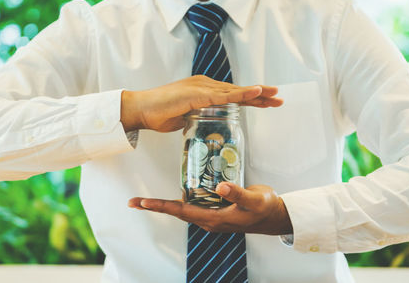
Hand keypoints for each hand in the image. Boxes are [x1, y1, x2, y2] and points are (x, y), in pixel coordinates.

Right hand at [120, 75, 282, 131]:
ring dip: (256, 93)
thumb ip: (198, 117)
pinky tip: (255, 92)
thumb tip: (206, 124)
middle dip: (260, 95)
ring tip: (274, 95)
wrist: (141, 110)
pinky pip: (223, 95)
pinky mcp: (197, 94)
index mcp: (203, 90)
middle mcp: (205, 85)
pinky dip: (241, 94)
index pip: (232, 96)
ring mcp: (201, 87)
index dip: (251, 98)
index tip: (267, 101)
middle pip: (238, 91)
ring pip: (234, 91)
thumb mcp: (185, 117)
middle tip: (279, 97)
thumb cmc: (160, 114)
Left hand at [128, 182, 292, 234]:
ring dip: (165, 205)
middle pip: (177, 212)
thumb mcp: (253, 200)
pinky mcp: (216, 210)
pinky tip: (178, 192)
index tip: (142, 203)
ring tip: (147, 200)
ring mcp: (212, 215)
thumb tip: (219, 187)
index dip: (161, 206)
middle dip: (155, 207)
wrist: (274, 215)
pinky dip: (181, 200)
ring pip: (183, 209)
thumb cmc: (265, 208)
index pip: (181, 212)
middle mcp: (209, 220)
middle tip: (134, 202)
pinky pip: (194, 205)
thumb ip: (237, 194)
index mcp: (213, 219)